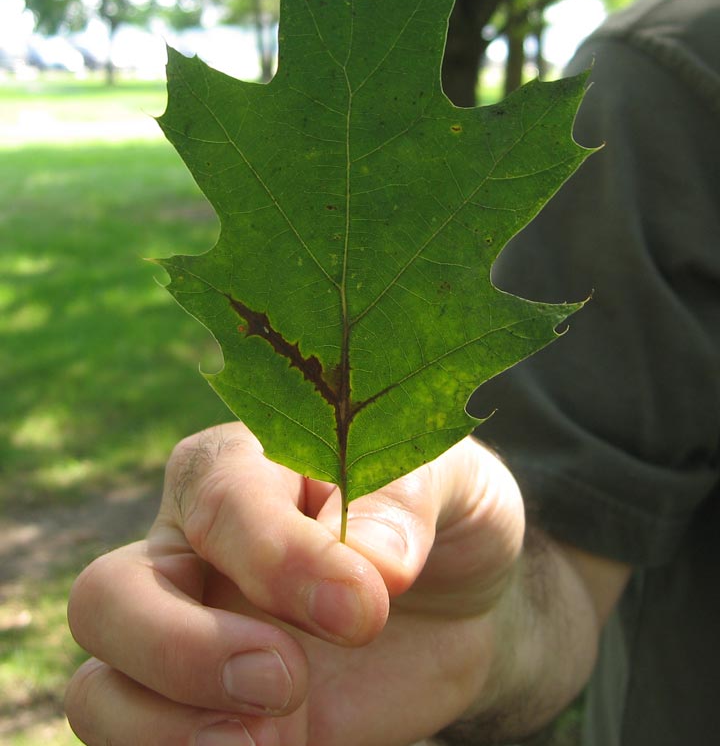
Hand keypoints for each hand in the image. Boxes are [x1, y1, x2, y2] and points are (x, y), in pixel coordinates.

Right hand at [65, 421, 523, 745]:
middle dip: (183, 651)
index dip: (278, 561)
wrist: (458, 603)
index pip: (218, 500)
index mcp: (241, 468)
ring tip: (273, 737)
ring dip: (169, 731)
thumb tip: (372, 566)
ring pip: (98, 691)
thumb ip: (405, 499)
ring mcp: (189, 640)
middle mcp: (191, 552)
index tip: (363, 609)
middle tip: (288, 680)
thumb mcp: (449, 479)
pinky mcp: (205, 714)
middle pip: (107, 597)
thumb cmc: (439, 516)